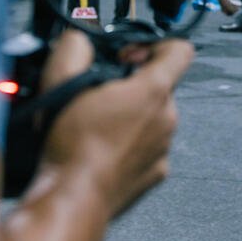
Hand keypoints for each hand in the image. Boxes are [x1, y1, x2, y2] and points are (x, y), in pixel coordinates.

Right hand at [39, 30, 193, 216]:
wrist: (71, 199)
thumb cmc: (71, 147)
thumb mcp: (61, 83)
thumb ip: (74, 48)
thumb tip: (80, 41)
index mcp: (153, 91)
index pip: (180, 51)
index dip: (154, 45)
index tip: (129, 55)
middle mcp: (167, 119)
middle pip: (161, 86)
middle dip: (133, 84)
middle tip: (100, 92)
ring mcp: (163, 149)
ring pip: (154, 118)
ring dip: (131, 116)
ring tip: (96, 124)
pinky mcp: (155, 174)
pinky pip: (148, 147)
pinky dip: (130, 144)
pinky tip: (103, 149)